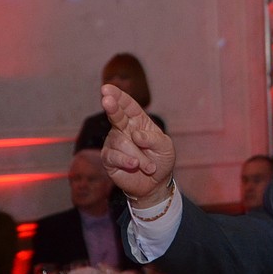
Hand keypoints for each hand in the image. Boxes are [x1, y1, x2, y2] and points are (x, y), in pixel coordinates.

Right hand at [100, 83, 175, 206]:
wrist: (155, 184)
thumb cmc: (161, 160)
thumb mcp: (166, 147)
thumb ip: (154, 139)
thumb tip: (136, 134)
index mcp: (138, 121)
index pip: (128, 105)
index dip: (119, 97)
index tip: (108, 89)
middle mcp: (123, 128)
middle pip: (115, 115)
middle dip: (112, 107)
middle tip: (107, 100)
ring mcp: (114, 142)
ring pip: (121, 142)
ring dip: (139, 156)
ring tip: (149, 166)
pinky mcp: (108, 158)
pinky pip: (114, 156)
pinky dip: (127, 161)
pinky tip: (135, 166)